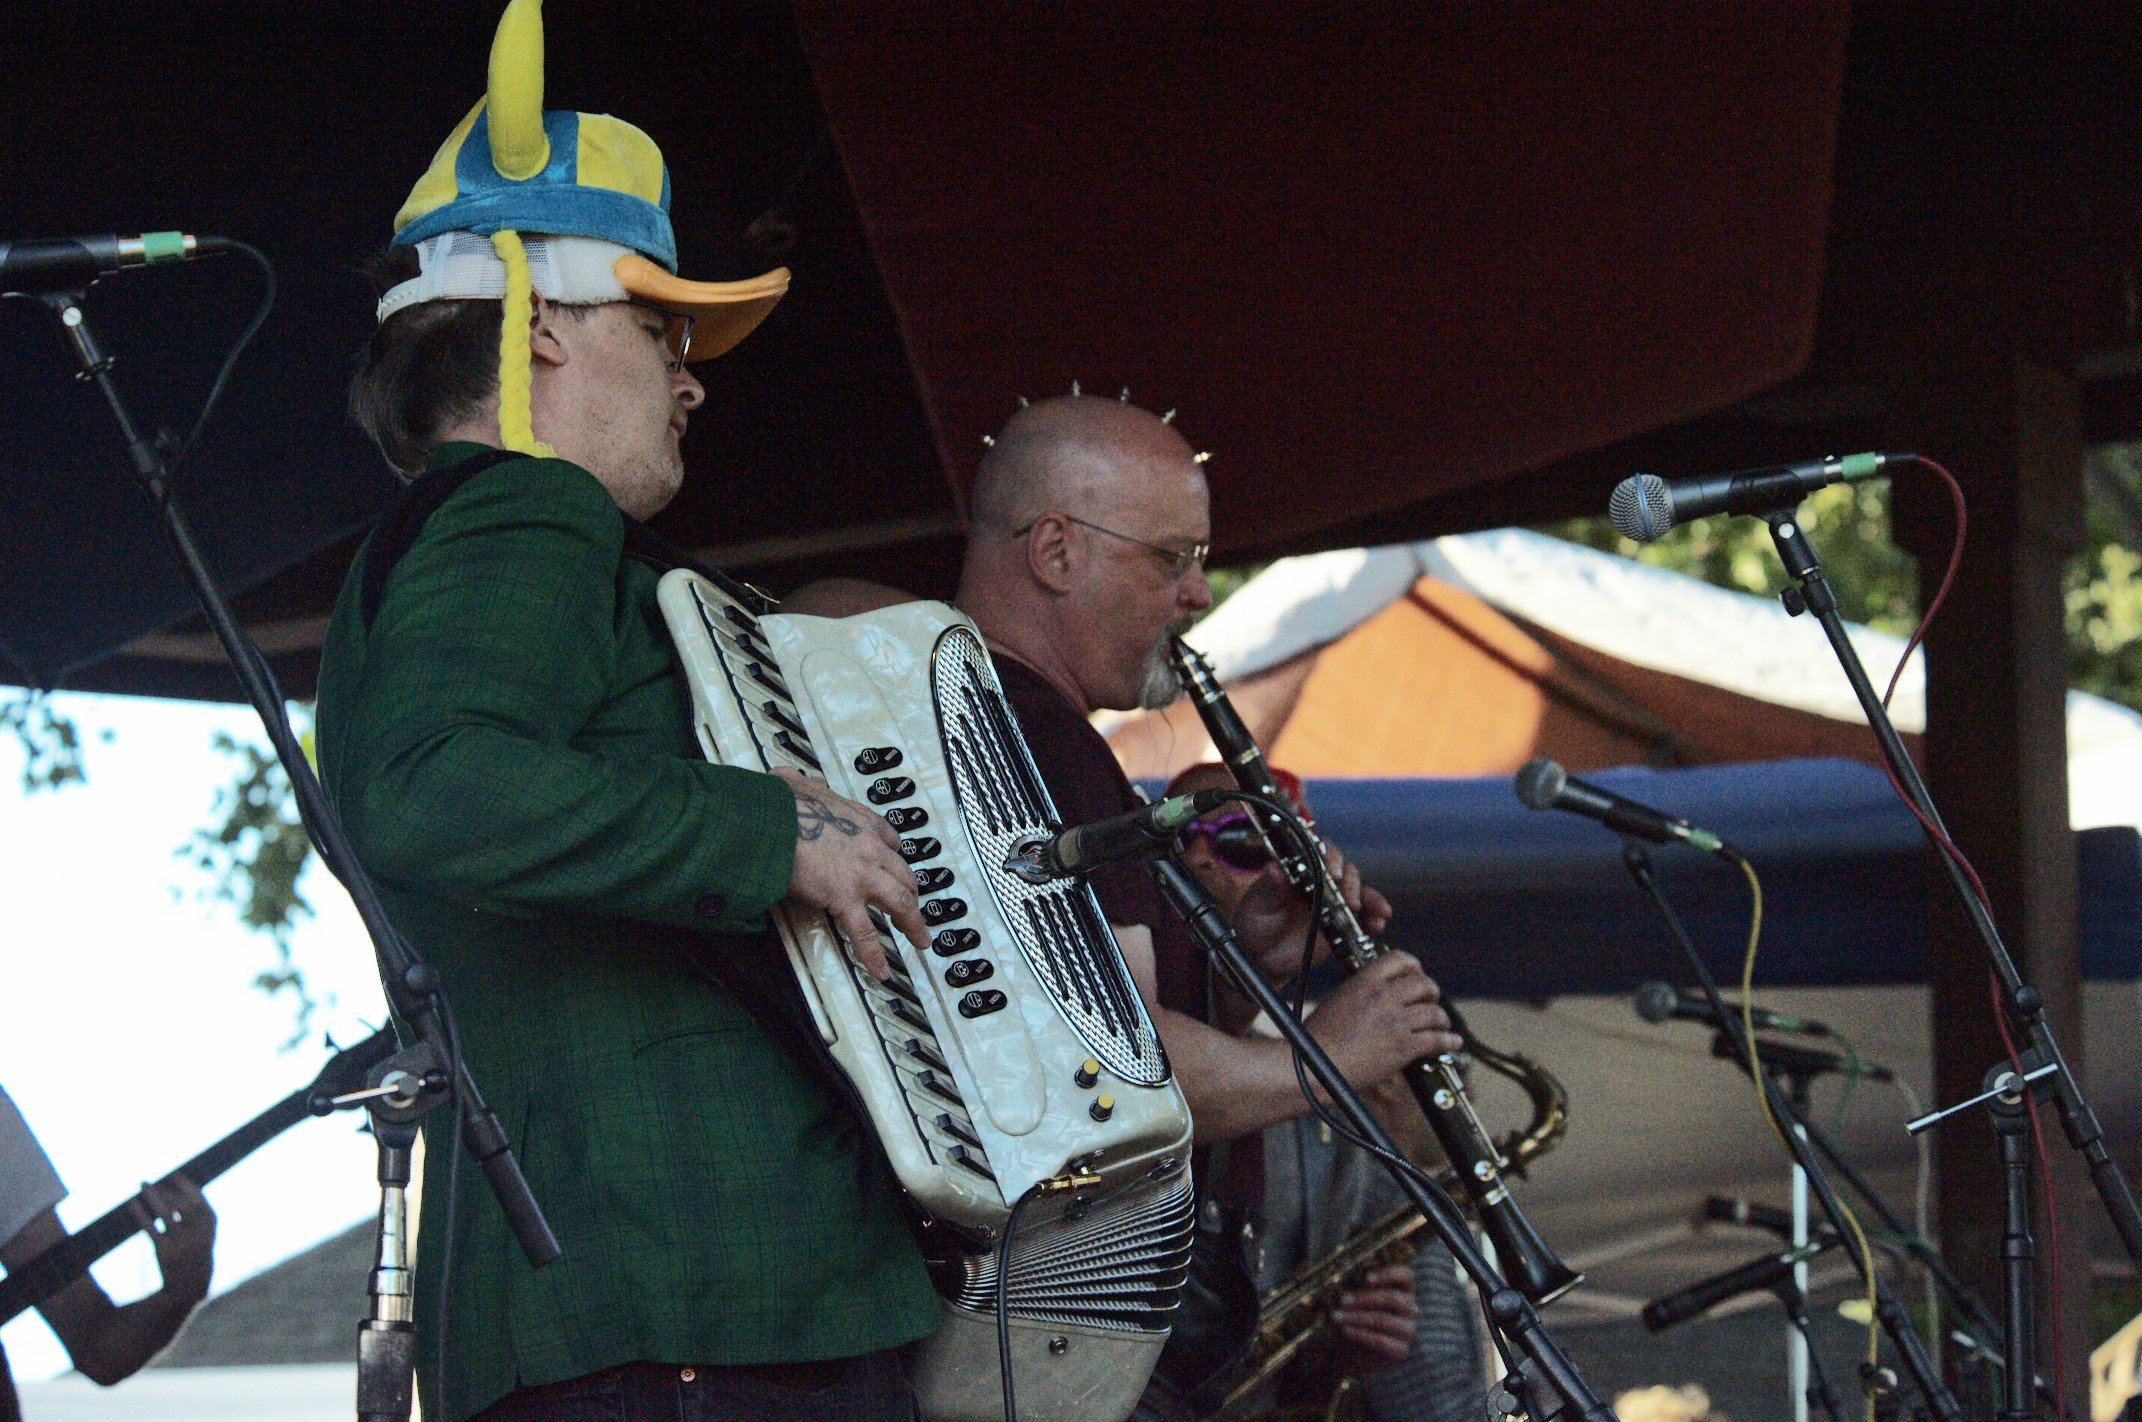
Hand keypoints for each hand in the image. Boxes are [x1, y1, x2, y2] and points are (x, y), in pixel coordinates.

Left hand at [130, 1175, 213, 1304]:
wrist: (188, 1288)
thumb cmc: (195, 1257)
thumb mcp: (204, 1237)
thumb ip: (198, 1218)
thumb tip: (182, 1192)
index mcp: (210, 1226)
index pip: (198, 1199)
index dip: (186, 1186)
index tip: (174, 1175)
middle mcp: (197, 1232)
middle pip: (179, 1204)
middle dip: (164, 1190)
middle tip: (148, 1181)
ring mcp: (181, 1242)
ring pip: (165, 1212)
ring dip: (152, 1195)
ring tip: (142, 1184)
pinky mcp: (164, 1252)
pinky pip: (151, 1228)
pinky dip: (141, 1213)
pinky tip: (132, 1204)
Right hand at [774, 768, 929, 978]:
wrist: (770, 820)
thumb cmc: (779, 805)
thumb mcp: (796, 785)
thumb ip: (802, 785)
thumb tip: (797, 780)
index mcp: (860, 820)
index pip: (891, 840)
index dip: (894, 857)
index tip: (894, 866)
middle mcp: (870, 846)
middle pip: (903, 873)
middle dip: (912, 892)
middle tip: (913, 906)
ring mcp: (862, 873)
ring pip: (900, 902)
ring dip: (913, 924)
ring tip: (919, 940)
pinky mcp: (845, 897)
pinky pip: (866, 933)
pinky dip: (874, 955)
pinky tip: (881, 970)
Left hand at [1231, 843, 1392, 980]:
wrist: (1259, 956)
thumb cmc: (1254, 923)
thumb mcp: (1258, 903)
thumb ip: (1270, 887)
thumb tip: (1274, 868)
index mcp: (1300, 869)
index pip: (1321, 853)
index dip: (1330, 858)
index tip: (1333, 873)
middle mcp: (1320, 882)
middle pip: (1345, 871)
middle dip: (1352, 883)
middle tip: (1350, 900)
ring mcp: (1333, 903)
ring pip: (1360, 894)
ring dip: (1372, 900)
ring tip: (1380, 912)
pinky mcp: (1341, 925)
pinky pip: (1363, 919)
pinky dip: (1374, 921)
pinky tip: (1378, 926)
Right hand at [1307, 952, 1459, 1087]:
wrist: (1314, 1066)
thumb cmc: (1318, 1038)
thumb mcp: (1338, 1000)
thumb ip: (1361, 992)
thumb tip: (1377, 993)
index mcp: (1364, 981)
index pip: (1398, 959)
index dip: (1413, 965)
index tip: (1416, 973)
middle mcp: (1383, 997)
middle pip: (1423, 984)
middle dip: (1431, 991)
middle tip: (1430, 999)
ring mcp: (1395, 1022)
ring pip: (1434, 1012)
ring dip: (1441, 1018)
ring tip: (1442, 1023)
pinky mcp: (1403, 1047)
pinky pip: (1436, 1040)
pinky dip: (1449, 1041)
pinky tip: (1454, 1042)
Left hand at [1330, 1263, 1417, 1368]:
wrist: (1350, 1352)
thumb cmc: (1353, 1316)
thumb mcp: (1354, 1298)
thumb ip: (1356, 1286)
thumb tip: (1345, 1274)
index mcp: (1402, 1289)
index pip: (1406, 1275)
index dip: (1389, 1274)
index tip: (1367, 1278)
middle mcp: (1410, 1308)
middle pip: (1393, 1298)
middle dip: (1364, 1298)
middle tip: (1342, 1300)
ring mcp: (1408, 1330)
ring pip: (1384, 1319)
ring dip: (1357, 1317)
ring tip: (1337, 1317)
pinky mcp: (1401, 1350)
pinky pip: (1381, 1340)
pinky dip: (1360, 1333)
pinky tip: (1346, 1330)